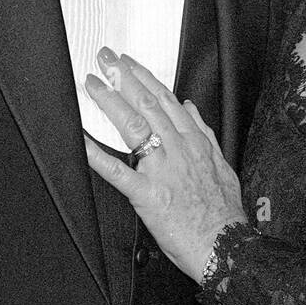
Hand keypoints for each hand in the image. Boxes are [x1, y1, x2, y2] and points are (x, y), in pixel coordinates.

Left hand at [84, 49, 246, 282]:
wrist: (225, 246)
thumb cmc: (224, 214)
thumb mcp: (223, 167)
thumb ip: (206, 134)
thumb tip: (191, 107)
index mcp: (195, 143)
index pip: (166, 100)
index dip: (144, 77)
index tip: (128, 62)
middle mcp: (178, 149)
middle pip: (147, 104)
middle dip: (123, 77)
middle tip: (104, 58)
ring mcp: (162, 170)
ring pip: (134, 126)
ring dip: (110, 101)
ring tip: (92, 83)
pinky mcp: (147, 194)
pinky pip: (116, 170)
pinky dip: (95, 153)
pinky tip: (80, 139)